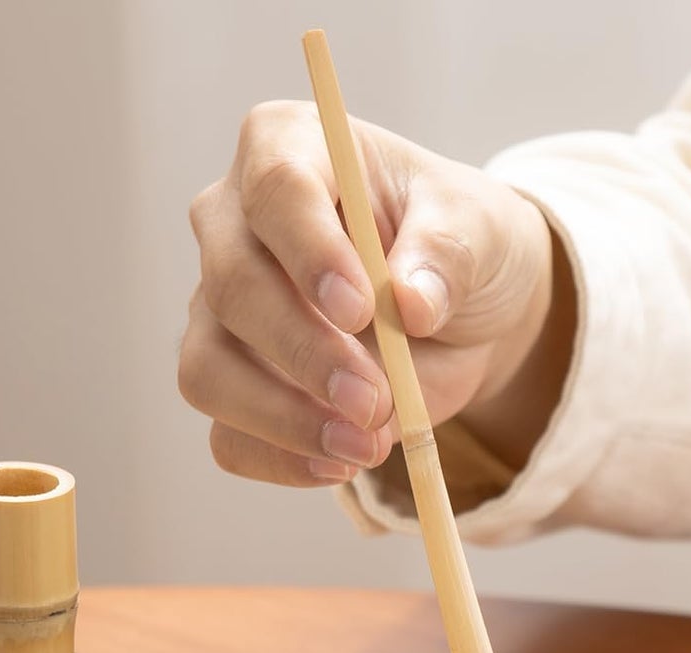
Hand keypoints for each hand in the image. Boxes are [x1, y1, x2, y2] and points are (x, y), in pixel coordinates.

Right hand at [182, 100, 558, 486]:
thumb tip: (413, 302)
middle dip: (304, 353)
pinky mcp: (234, 383)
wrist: (460, 314)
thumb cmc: (459, 246)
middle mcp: (233, 224)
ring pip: (208, 370)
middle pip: (231, 287)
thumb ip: (450, 253)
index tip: (361, 310)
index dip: (310, 252)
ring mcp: (219, 310)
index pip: (274, 189)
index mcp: (288, 149)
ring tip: (365, 446)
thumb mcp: (482, 231)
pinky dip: (280, 459)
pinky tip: (340, 465)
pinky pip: (227, 435)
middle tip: (374, 400)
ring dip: (284, 419)